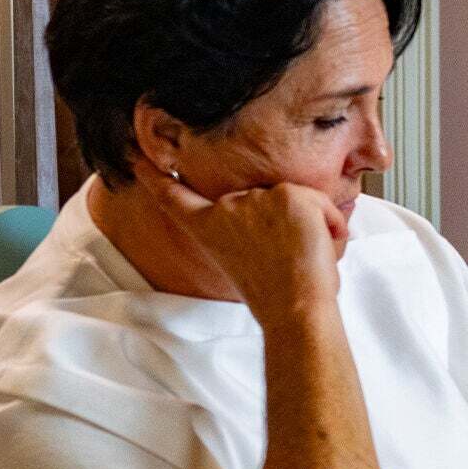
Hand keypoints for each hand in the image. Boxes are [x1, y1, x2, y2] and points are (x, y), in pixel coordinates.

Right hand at [132, 157, 347, 322]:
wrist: (293, 310)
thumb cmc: (276, 297)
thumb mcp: (245, 261)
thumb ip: (245, 232)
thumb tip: (272, 223)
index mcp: (207, 227)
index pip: (174, 196)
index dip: (155, 177)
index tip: (136, 158)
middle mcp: (225, 207)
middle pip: (264, 200)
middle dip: (284, 225)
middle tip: (284, 261)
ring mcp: (257, 198)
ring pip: (297, 201)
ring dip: (310, 227)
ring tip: (302, 259)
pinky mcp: (289, 195)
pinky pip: (322, 203)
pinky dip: (331, 225)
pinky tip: (319, 247)